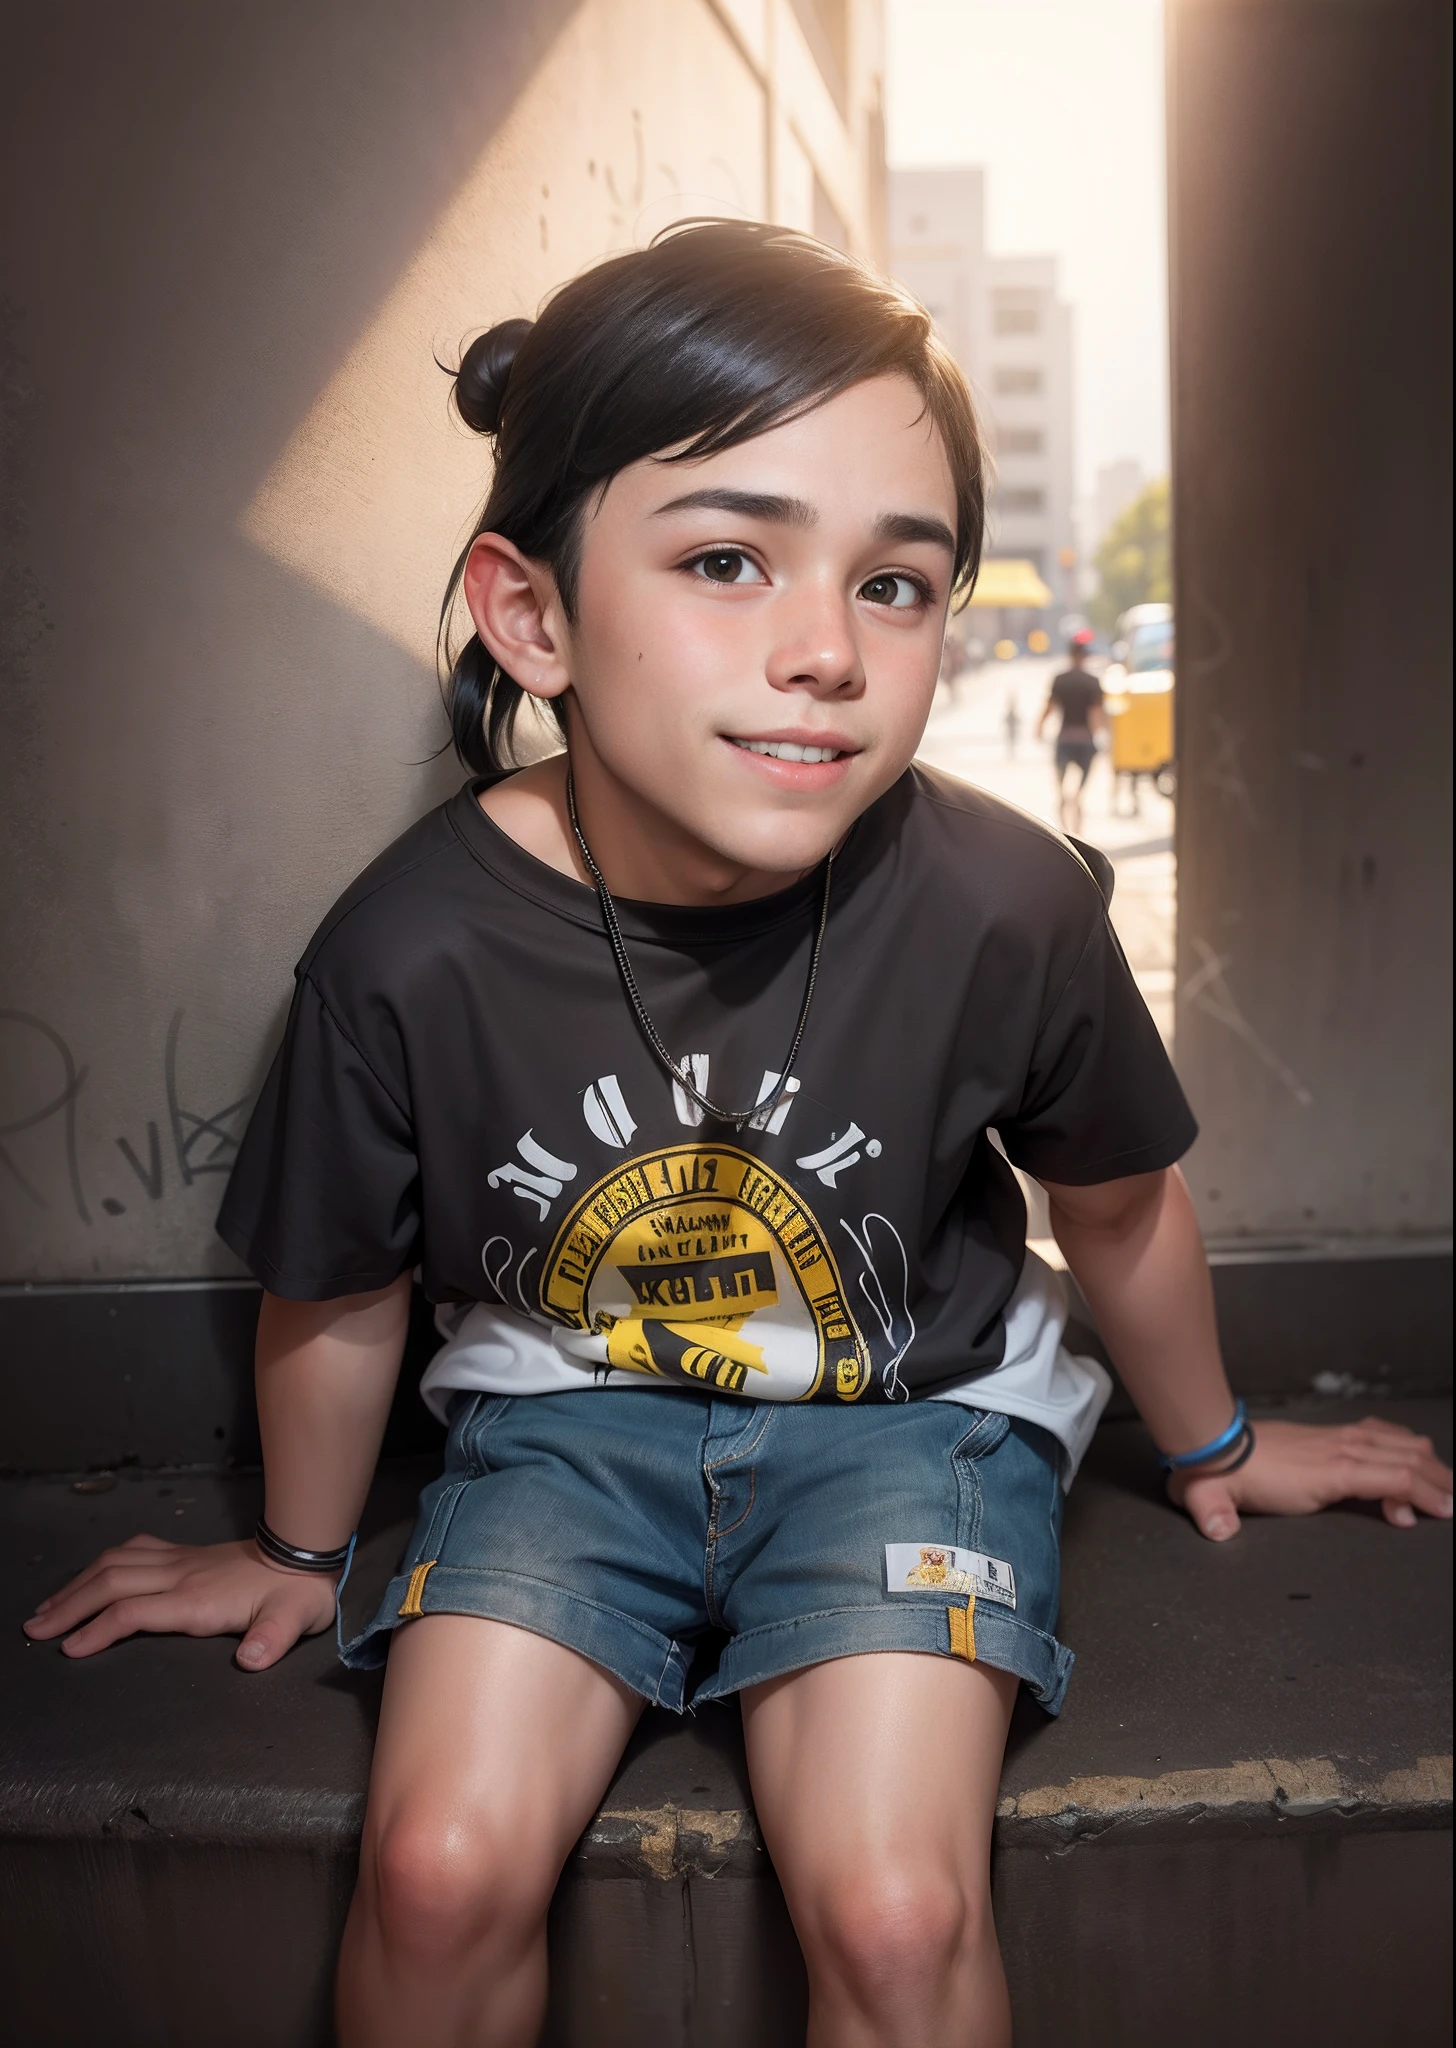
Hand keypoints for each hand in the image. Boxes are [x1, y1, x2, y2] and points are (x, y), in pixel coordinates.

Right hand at [22, 1534, 338, 1668]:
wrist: (305, 1549)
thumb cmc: (297, 1592)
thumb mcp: (294, 1620)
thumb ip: (272, 1640)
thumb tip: (252, 1661)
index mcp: (196, 1599)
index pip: (134, 1611)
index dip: (99, 1629)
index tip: (69, 1649)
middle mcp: (179, 1576)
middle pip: (111, 1584)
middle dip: (70, 1607)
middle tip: (35, 1630)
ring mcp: (179, 1561)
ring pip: (115, 1564)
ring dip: (78, 1584)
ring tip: (49, 1607)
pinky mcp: (183, 1554)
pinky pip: (132, 1551)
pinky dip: (102, 1564)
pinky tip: (91, 1575)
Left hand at [1170, 1416, 1454, 1541]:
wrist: (1216, 1442)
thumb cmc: (1227, 1477)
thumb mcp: (1217, 1498)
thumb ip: (1217, 1516)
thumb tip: (1218, 1530)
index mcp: (1331, 1469)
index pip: (1395, 1477)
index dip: (1425, 1495)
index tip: (1443, 1514)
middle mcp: (1344, 1448)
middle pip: (1410, 1458)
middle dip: (1440, 1482)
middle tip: (1453, 1506)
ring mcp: (1341, 1437)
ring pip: (1403, 1443)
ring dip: (1430, 1465)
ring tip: (1446, 1490)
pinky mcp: (1335, 1434)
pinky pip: (1384, 1434)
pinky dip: (1408, 1447)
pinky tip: (1415, 1458)